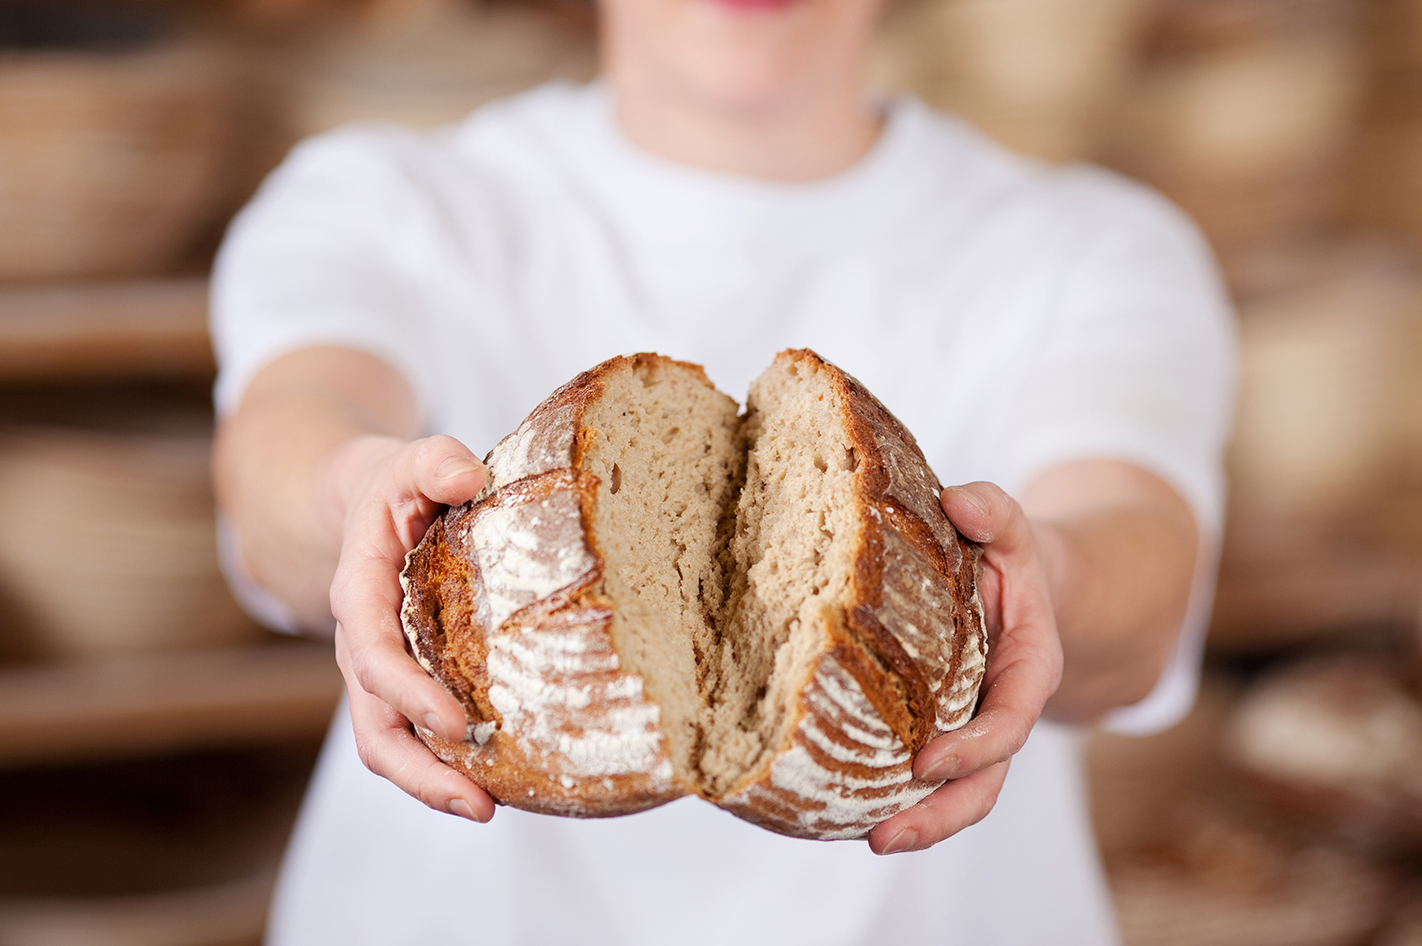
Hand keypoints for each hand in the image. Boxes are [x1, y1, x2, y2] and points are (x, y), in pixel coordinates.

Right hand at [327, 433, 496, 822]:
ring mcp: (382, 670)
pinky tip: (501, 778)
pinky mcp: (408, 681)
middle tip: (480, 805)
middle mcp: (364, 643)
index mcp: (361, 592)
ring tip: (491, 809)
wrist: (373, 503)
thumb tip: (468, 477)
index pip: (376, 656)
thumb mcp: (414, 459)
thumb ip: (437, 461)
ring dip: (433, 783)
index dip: (412, 695)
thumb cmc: (400, 484)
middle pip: (375, 726)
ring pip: (390, 743)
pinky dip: (449, 762)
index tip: (461, 725)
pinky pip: (417, 733)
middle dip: (420, 773)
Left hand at [867, 481, 1063, 854]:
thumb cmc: (1003, 551)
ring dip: (918, 823)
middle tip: (883, 838)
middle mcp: (1001, 709)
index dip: (973, 749)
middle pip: (983, 782)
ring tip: (867, 841)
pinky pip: (921, 774)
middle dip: (940, 816)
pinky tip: (840, 804)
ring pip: (956, 793)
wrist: (1011, 576)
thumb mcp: (1009, 525)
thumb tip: (959, 501)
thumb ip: (994, 510)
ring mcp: (970, 727)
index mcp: (1026, 668)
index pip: (1009, 722)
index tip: (925, 761)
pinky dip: (890, 794)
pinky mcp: (938, 730)